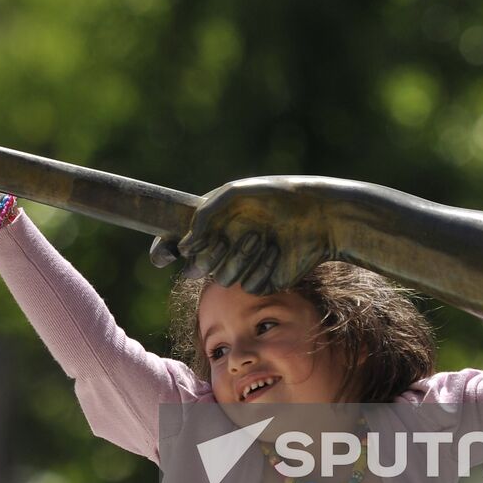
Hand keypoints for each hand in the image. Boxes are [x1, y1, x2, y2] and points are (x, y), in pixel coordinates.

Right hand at [149, 177, 330, 293]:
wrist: (318, 215)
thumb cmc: (275, 198)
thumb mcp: (234, 195)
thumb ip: (203, 216)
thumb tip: (185, 247)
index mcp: (213, 225)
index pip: (176, 243)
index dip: (164, 251)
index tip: (164, 255)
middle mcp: (224, 247)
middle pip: (197, 267)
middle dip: (210, 256)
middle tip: (225, 240)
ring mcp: (243, 266)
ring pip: (222, 279)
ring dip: (238, 259)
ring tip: (260, 237)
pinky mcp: (263, 281)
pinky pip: (248, 286)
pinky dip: (260, 268)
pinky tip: (277, 250)